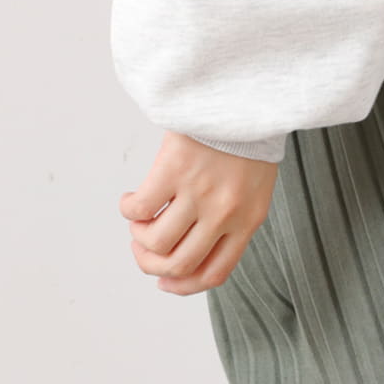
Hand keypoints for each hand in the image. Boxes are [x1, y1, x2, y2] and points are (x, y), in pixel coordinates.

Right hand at [120, 131, 278, 295]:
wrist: (245, 97)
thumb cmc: (246, 142)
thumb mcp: (253, 190)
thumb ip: (231, 220)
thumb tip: (191, 247)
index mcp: (246, 222)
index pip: (213, 273)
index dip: (183, 286)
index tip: (165, 282)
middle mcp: (223, 214)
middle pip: (179, 265)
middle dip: (153, 265)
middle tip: (143, 247)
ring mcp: (199, 194)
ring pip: (157, 242)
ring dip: (139, 238)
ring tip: (139, 220)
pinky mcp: (174, 170)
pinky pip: (141, 209)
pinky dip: (129, 211)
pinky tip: (131, 200)